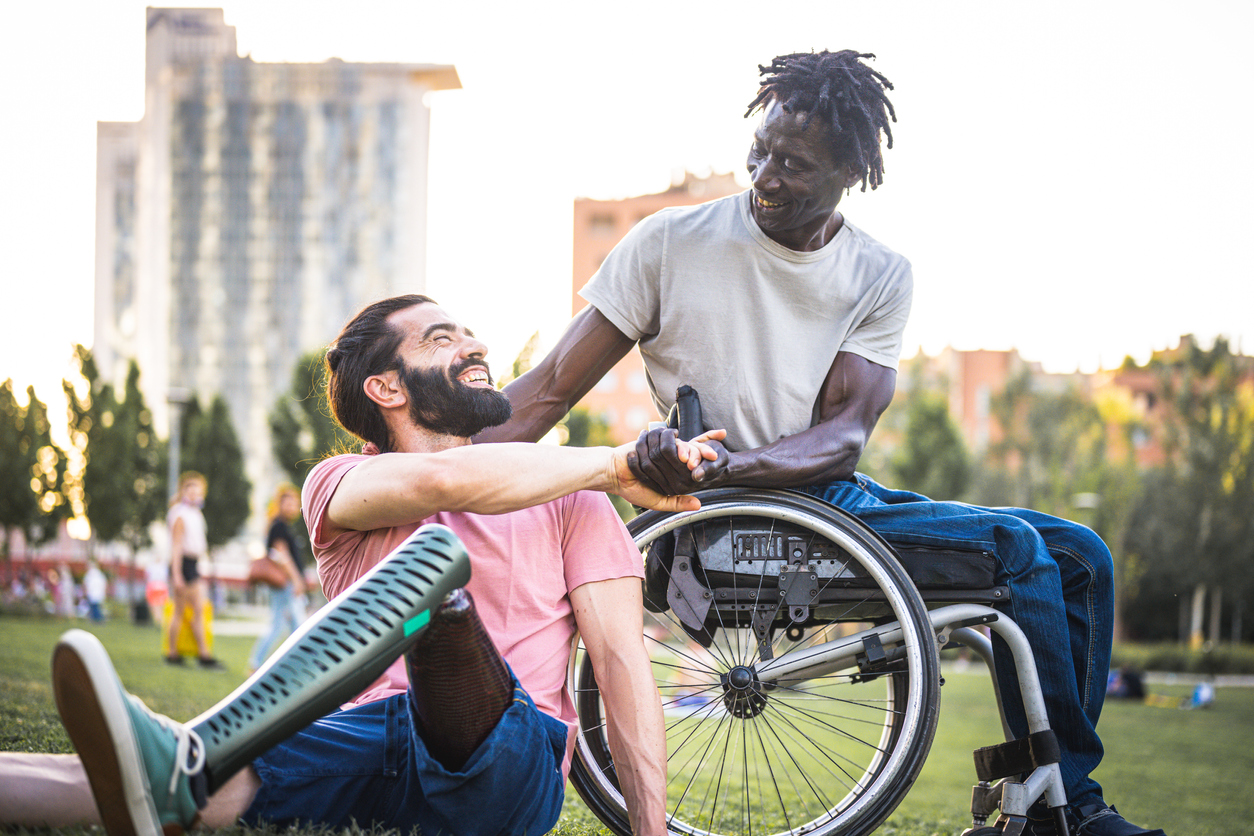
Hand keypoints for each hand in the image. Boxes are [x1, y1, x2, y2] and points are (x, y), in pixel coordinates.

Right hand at [610, 432, 724, 510]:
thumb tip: (698, 505)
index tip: (723, 439)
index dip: (707, 446)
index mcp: (674, 468)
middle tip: (716, 454)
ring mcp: (664, 446)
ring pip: (686, 445)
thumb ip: (677, 503)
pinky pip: (671, 440)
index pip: (694, 456)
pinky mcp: (655, 440)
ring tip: (705, 459)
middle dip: (706, 449)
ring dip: (695, 451)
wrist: (615, 475)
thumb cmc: (634, 488)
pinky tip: (685, 456)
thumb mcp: (660, 501)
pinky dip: (679, 447)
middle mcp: (671, 455)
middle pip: (694, 448)